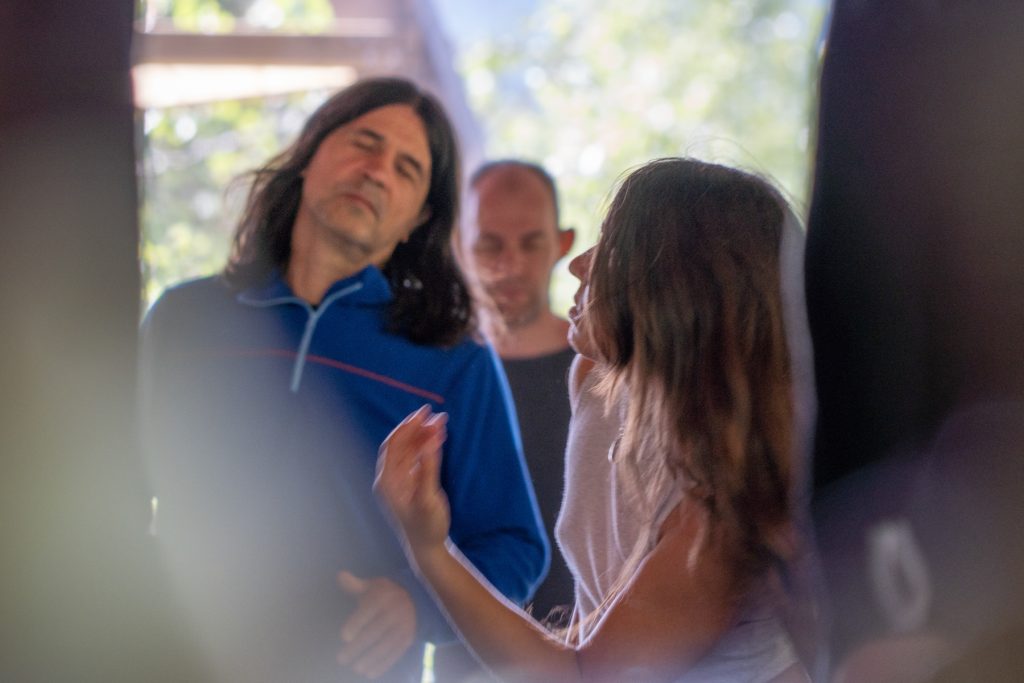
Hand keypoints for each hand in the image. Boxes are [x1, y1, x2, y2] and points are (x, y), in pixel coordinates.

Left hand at [336, 572, 416, 678]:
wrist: (416, 599)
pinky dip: (383, 665)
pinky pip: (395, 654)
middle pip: (374, 632)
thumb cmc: (386, 593)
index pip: (368, 612)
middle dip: (357, 647)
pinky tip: (370, 673)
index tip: (344, 637)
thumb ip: (354, 584)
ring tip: (356, 668)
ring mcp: (404, 627)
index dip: (356, 624)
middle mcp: (395, 612)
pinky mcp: (408, 639)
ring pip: (385, 646)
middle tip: (342, 659)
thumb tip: (340, 575)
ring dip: (370, 659)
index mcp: (383, 597)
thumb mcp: (371, 585)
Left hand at [374, 405, 450, 554]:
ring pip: (410, 450)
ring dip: (424, 435)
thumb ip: (428, 469)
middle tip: (434, 413)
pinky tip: (438, 437)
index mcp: (387, 481)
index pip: (393, 445)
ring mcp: (400, 481)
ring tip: (441, 422)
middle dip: (417, 428)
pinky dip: (427, 446)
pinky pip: (417, 458)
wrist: (427, 548)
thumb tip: (431, 441)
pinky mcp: (411, 484)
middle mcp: (390, 479)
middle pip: (402, 444)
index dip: (407, 427)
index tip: (423, 414)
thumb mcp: (427, 498)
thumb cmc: (426, 527)